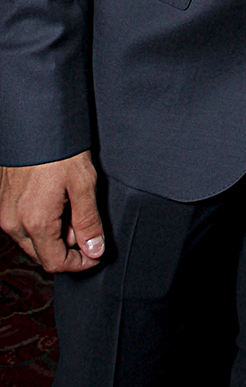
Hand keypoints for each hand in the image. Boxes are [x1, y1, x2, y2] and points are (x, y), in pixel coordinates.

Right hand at [0, 151, 105, 270]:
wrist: (35, 122)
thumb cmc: (59, 150)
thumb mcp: (84, 184)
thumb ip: (89, 221)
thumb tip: (94, 249)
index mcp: (35, 222)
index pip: (55, 262)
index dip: (78, 264)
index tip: (94, 255)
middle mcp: (14, 223)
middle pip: (42, 253)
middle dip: (67, 246)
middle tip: (84, 222)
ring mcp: (5, 213)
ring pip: (32, 240)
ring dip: (54, 233)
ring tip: (71, 204)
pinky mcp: (3, 202)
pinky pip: (23, 224)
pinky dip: (41, 221)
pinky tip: (55, 199)